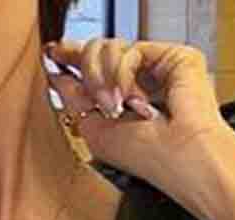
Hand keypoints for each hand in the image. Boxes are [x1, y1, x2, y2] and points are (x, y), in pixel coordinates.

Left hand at [44, 35, 232, 187]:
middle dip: (87, 73)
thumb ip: (74, 99)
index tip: (52, 54)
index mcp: (123, 100)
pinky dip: (122, 75)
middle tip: (98, 99)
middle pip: (97, 52)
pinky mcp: (173, 57)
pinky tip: (133, 98)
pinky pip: (129, 49)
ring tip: (117, 106)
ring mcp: (156, 68)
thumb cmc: (148, 158)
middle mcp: (139, 81)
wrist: (183, 158)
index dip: (72, 58)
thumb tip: (55, 72)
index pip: (94, 69)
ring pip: (109, 47)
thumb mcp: (96, 130)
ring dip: (104, 79)